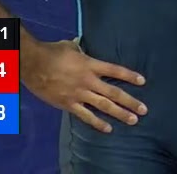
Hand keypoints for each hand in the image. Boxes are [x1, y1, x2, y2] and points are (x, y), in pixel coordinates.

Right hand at [22, 39, 146, 132]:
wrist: (32, 64)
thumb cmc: (51, 52)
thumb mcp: (69, 47)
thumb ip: (79, 49)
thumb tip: (81, 46)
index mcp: (90, 64)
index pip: (115, 70)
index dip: (129, 76)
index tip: (142, 82)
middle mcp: (88, 80)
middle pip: (114, 92)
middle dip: (130, 101)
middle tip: (144, 110)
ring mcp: (79, 94)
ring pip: (104, 106)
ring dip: (120, 113)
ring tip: (133, 120)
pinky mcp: (69, 104)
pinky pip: (86, 116)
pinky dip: (98, 123)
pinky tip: (108, 129)